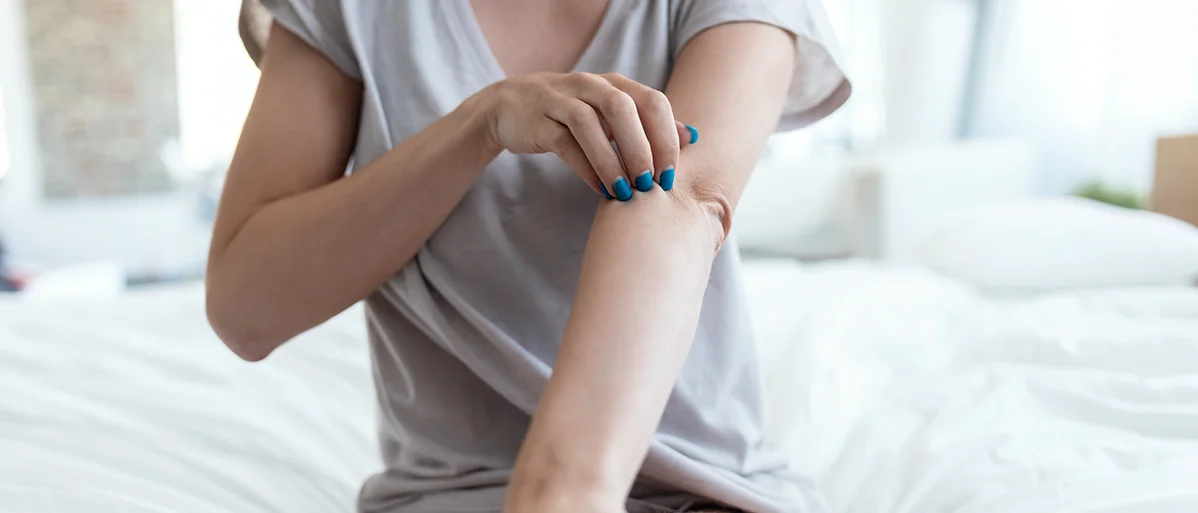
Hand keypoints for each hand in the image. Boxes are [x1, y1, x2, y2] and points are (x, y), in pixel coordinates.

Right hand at [477, 72, 696, 200]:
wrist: (510, 106)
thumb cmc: (571, 115)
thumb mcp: (610, 114)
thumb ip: (649, 123)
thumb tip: (691, 136)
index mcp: (614, 84)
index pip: (652, 102)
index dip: (666, 138)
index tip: (671, 174)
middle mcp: (589, 85)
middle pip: (623, 108)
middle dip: (642, 149)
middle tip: (651, 184)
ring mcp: (560, 100)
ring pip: (590, 124)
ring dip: (612, 160)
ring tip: (625, 191)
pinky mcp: (538, 120)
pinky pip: (564, 142)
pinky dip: (584, 167)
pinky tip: (599, 188)